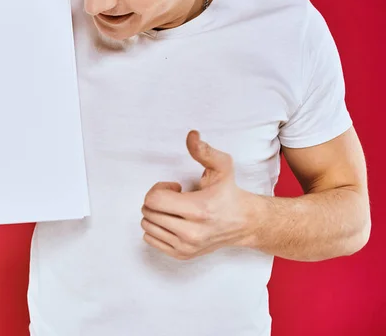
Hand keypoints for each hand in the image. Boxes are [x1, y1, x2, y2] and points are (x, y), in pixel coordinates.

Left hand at [141, 130, 258, 259]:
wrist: (244, 223)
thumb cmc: (229, 194)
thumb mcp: (222, 167)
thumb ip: (204, 151)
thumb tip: (191, 136)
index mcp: (199, 210)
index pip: (153, 200)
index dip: (159, 189)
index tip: (175, 188)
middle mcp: (191, 233)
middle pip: (148, 212)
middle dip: (156, 199)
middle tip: (176, 197)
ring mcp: (186, 246)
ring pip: (146, 226)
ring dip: (155, 213)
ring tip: (176, 210)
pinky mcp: (182, 255)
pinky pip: (150, 238)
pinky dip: (156, 227)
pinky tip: (174, 221)